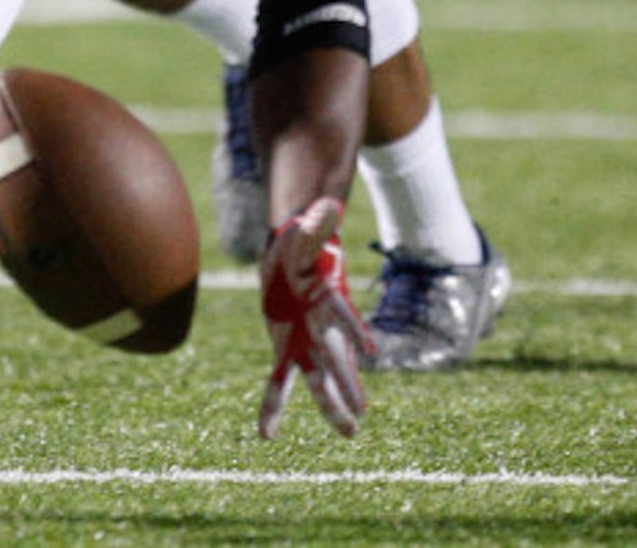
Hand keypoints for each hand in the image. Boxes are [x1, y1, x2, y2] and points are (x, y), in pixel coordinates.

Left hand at [256, 196, 372, 439]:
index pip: (342, 316)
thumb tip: (327, 202)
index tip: (369, 352)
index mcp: (328, 297)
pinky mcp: (286, 348)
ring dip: (330, 404)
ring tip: (349, 432)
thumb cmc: (302, 244)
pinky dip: (273, 406)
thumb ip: (316, 222)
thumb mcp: (306, 231)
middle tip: (359, 414)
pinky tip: (267, 435)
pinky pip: (279, 380)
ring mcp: (306, 341)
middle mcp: (321, 326)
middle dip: (345, 384)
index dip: (355, 332)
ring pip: (317, 377)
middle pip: (333, 357)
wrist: (295, 258)